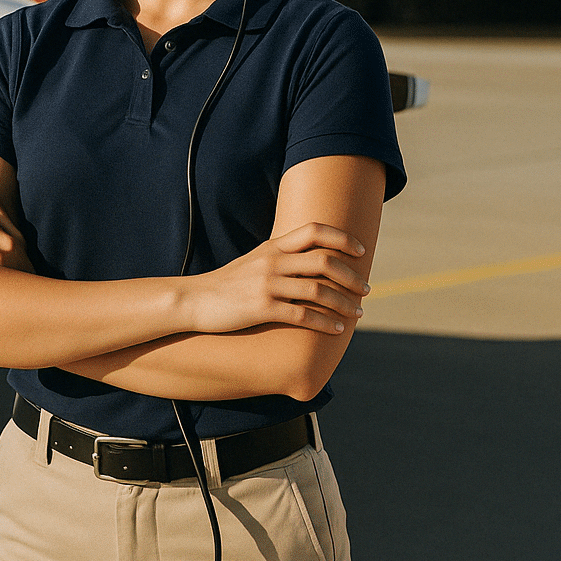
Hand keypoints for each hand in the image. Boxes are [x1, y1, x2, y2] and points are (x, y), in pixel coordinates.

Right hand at [187, 223, 368, 334]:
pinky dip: (325, 323)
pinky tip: (337, 330)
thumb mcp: (254, 261)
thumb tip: (312, 262)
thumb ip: (280, 258)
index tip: (361, 251)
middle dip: (352, 275)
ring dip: (344, 302)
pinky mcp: (261, 308)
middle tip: (366, 289)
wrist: (194, 300)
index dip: (342, 238)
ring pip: (318, 290)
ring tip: (358, 313)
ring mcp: (266, 284)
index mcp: (272, 247)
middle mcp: (272, 261)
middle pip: (324, 260)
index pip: (314, 230)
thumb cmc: (228, 284)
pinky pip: (302, 315)